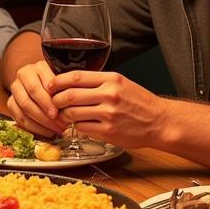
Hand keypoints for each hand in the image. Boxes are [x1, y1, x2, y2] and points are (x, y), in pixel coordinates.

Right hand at [6, 61, 68, 137]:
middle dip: (45, 114)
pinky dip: (34, 128)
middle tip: (59, 124)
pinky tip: (47, 132)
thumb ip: (64, 88)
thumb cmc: (59, 83)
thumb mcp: (64, 80)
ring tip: (55, 130)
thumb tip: (68, 101)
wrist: (43, 81)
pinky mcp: (11, 102)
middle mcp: (23, 75)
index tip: (58, 112)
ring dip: (41, 122)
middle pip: (30, 97)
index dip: (48, 101)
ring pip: (24, 108)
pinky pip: (19, 118)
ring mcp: (15, 89)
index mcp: (37, 67)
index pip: (40, 85)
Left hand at [46, 70, 161, 151]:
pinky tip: (81, 125)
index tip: (49, 85)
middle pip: (70, 95)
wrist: (160, 122)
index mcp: (111, 79)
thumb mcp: (121, 83)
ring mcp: (108, 114)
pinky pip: (82, 128)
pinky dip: (77, 127)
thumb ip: (98, 82)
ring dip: (65, 115)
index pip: (75, 77)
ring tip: (66, 115)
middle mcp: (109, 95)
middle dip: (56, 100)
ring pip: (73, 113)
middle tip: (53, 103)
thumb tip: (71, 82)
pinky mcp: (108, 132)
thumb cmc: (139, 102)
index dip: (57, 81)